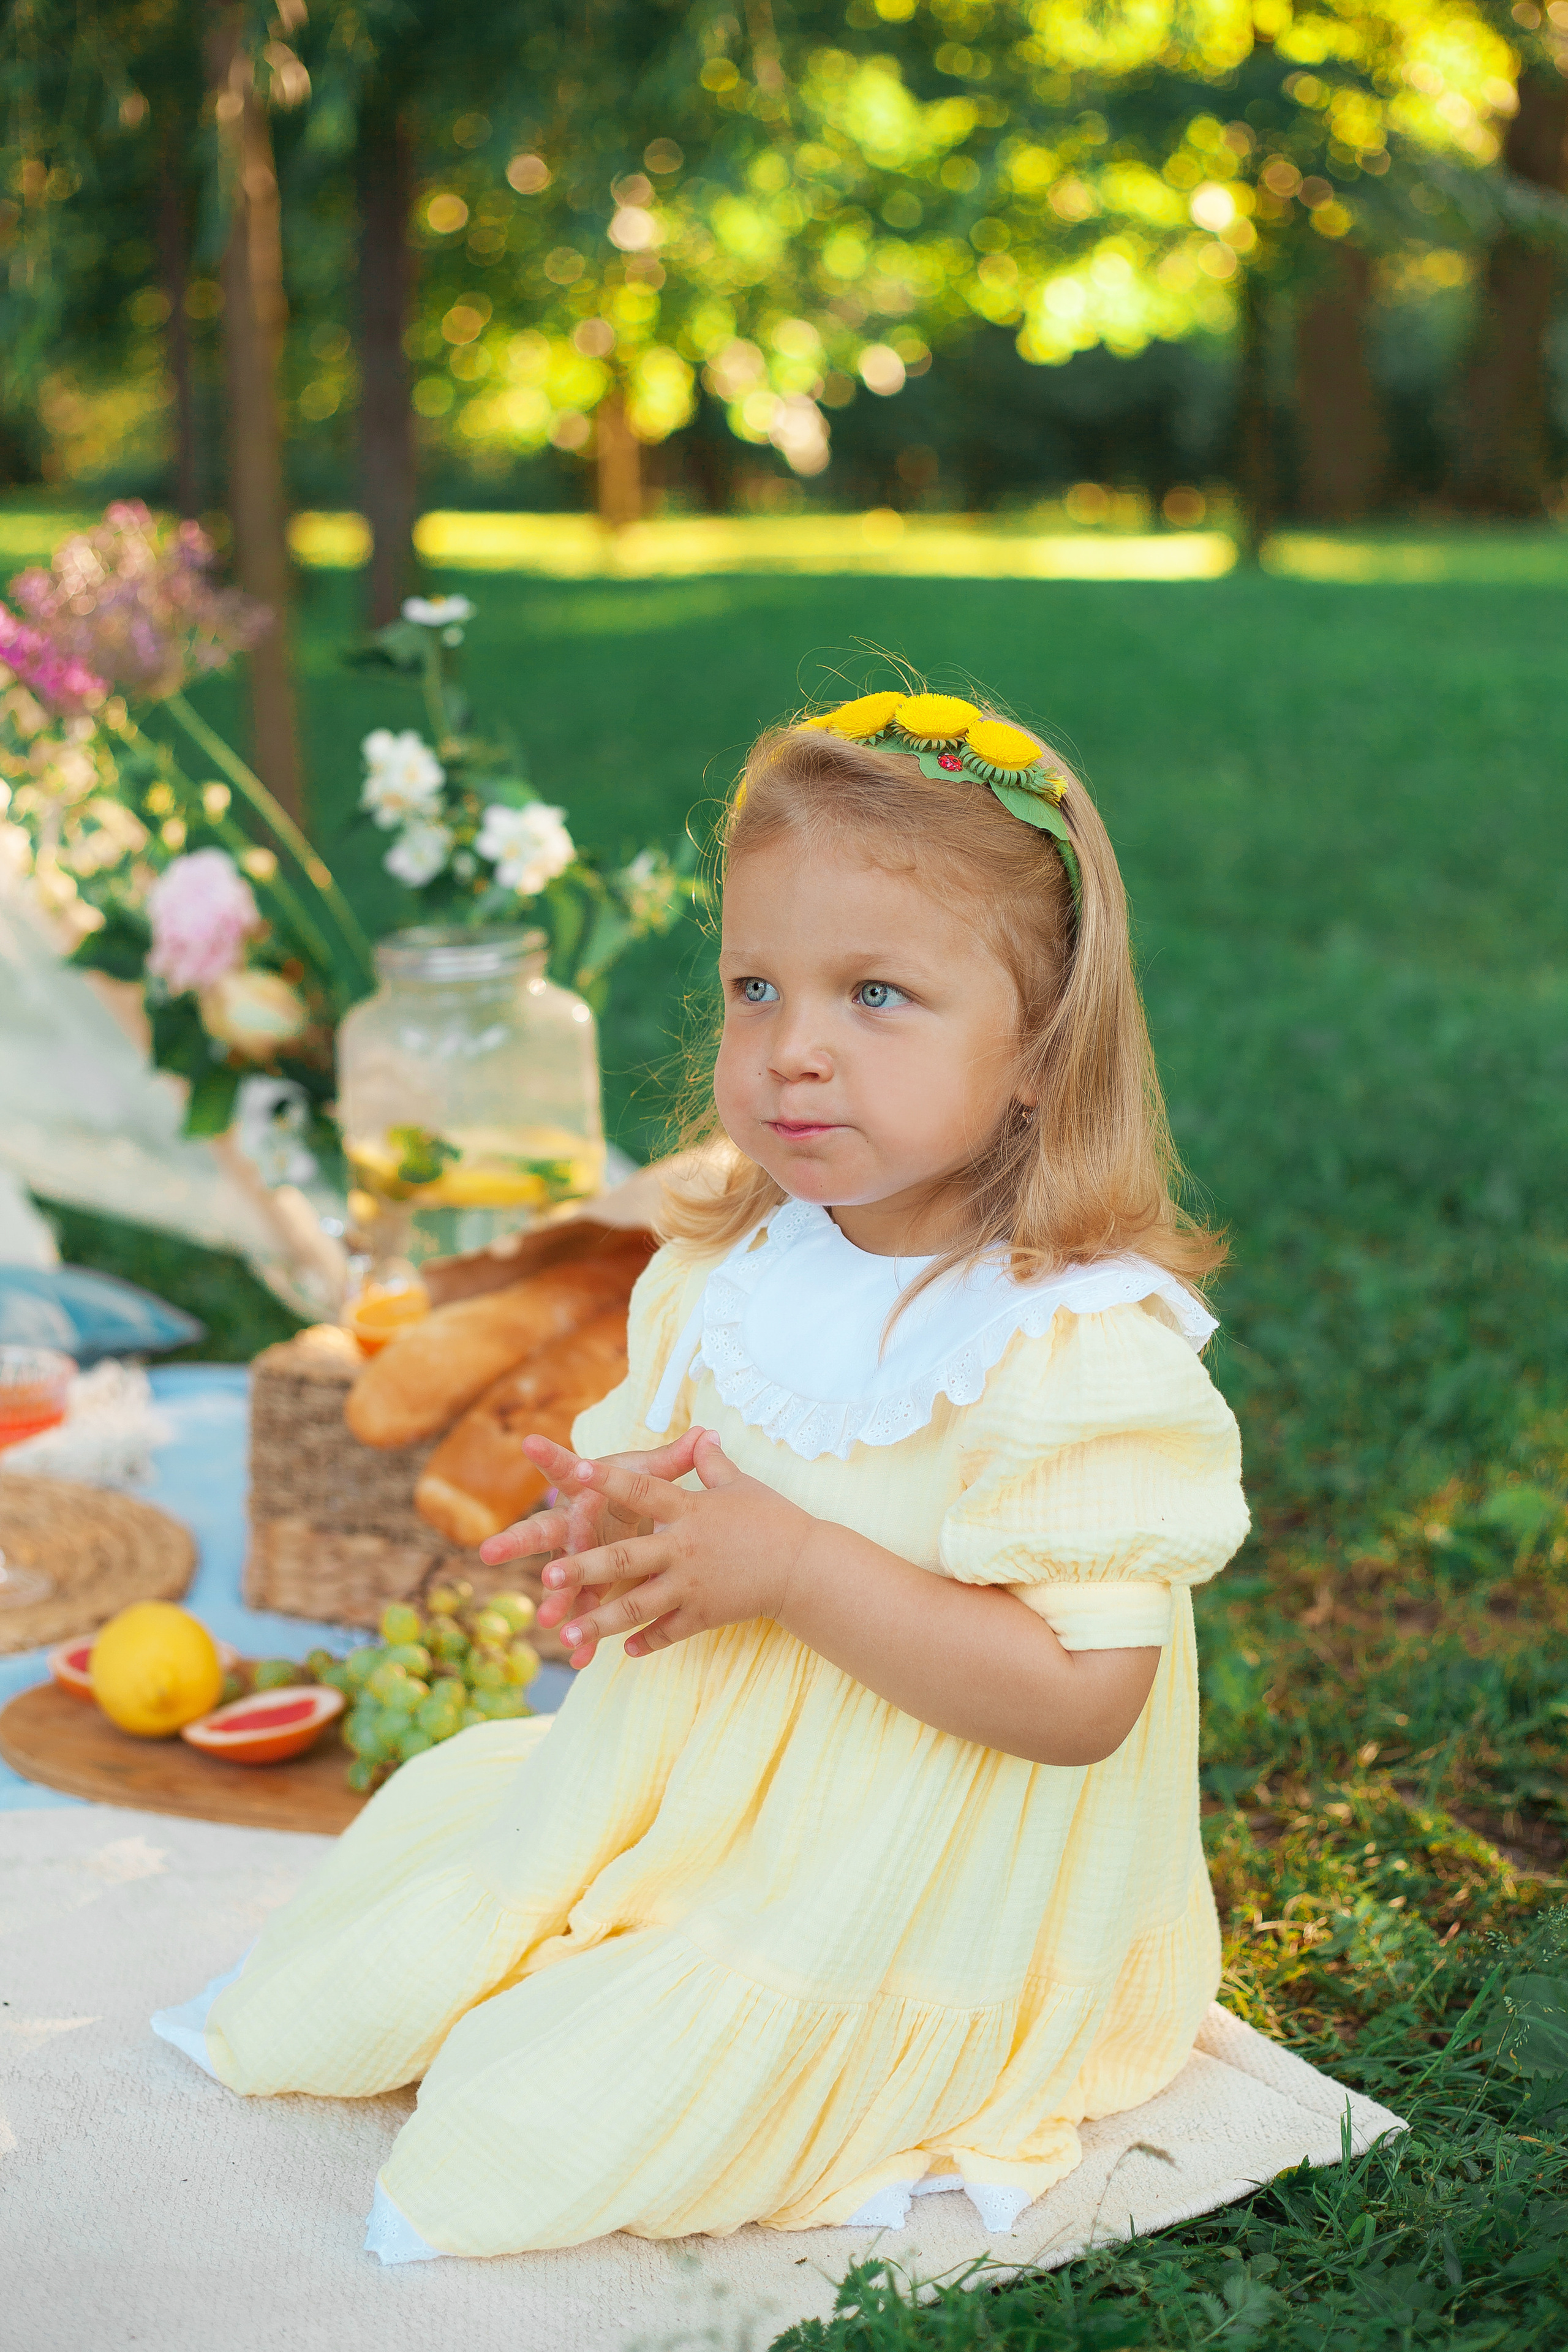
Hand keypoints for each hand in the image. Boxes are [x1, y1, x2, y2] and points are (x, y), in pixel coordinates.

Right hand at [478, 1426, 705, 1651]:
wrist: (621, 1514)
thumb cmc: (629, 1487)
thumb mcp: (649, 1474)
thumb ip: (674, 1458)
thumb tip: (705, 1432)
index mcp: (584, 1490)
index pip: (566, 1470)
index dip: (550, 1457)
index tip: (530, 1443)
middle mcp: (572, 1524)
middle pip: (543, 1531)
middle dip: (518, 1541)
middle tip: (491, 1551)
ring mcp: (573, 1558)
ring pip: (559, 1579)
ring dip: (555, 1598)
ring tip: (547, 1618)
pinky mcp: (584, 1584)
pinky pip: (581, 1610)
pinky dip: (583, 1633)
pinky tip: (580, 1658)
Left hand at [495, 1428, 817, 1668]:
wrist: (805, 1566)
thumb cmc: (772, 1519)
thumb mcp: (740, 1485)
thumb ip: (711, 1464)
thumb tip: (703, 1435)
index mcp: (688, 1510)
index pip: (641, 1489)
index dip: (607, 1479)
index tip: (574, 1471)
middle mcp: (682, 1548)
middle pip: (624, 1558)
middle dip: (583, 1569)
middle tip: (548, 1576)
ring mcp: (691, 1586)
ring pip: (636, 1606)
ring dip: (600, 1623)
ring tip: (566, 1638)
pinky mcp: (703, 1615)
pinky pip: (667, 1632)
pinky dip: (646, 1642)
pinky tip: (624, 1652)